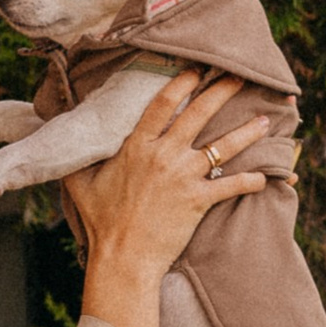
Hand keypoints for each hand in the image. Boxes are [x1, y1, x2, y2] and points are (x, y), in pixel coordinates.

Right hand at [68, 72, 267, 326]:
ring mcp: (184, 176)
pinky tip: (265, 176)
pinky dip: (251, 180)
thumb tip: (61, 135)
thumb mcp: (79, 183)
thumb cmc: (100, 222)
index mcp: (137, 146)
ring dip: (247, 131)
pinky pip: (232, 185)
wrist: (122, 257)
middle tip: (238, 75)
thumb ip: (77, 156)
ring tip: (264, 120)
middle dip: (221, 91)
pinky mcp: (199, 201)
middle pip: (199, 113)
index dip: (182, 82)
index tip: (196, 69)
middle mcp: (164, 155)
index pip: (163, 103)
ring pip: (223, 146)